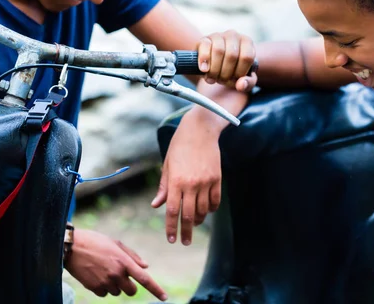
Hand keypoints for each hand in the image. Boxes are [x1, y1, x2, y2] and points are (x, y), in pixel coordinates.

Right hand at [65, 229, 166, 300]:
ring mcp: (105, 282)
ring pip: (117, 292)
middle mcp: (117, 274)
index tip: (164, 298)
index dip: (156, 289)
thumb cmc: (95, 242)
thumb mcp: (116, 243)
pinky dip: (103, 287)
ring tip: (104, 270)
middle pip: (131, 291)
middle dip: (129, 286)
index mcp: (124, 261)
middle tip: (121, 275)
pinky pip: (105, 294)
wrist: (71, 247)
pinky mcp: (94, 288)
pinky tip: (96, 275)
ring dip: (115, 285)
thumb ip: (132, 256)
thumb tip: (145, 267)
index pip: (144, 279)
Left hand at [151, 119, 221, 245]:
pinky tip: (207, 212)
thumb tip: (156, 205)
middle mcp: (191, 184)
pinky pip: (215, 200)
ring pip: (204, 210)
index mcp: (175, 181)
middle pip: (189, 215)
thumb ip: (163, 187)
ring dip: (199, 220)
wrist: (200, 130)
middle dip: (186, 231)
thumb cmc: (179, 146)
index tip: (171, 239)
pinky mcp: (217, 179)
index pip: (172, 211)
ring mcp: (206, 182)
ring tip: (195, 224)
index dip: (171, 227)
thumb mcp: (167, 165)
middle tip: (185, 242)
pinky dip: (211, 209)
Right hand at [197, 30, 256, 91]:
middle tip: (222, 80)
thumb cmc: (233, 70)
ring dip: (215, 69)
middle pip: (232, 55)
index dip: (240, 71)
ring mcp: (218, 35)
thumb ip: (248, 83)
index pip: (247, 56)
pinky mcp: (204, 39)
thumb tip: (241, 85)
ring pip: (218, 51)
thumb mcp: (244, 78)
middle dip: (226, 73)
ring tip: (213, 77)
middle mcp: (233, 35)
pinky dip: (204, 60)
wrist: (215, 64)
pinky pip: (205, 47)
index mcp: (247, 42)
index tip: (235, 79)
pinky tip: (204, 70)